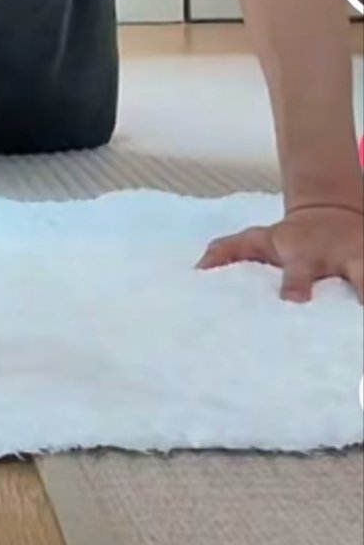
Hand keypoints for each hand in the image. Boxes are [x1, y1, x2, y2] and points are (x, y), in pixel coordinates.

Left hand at [197, 204, 363, 302]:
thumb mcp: (259, 239)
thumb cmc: (290, 238)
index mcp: (307, 254)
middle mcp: (345, 259)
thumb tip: (196, 272)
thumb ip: (227, 252)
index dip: (295, 288)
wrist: (333, 212)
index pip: (299, 273)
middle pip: (361, 276)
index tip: (294, 304)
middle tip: (356, 332)